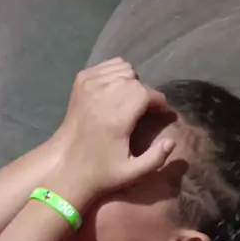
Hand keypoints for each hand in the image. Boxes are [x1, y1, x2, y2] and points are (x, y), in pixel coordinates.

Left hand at [54, 59, 175, 201]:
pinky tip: (115, 92)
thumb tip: (171, 141)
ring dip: (130, 82)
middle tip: (144, 110)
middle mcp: (103, 95)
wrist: (67, 167)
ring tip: (129, 100)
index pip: (146, 93)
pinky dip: (115, 74)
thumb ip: (156, 158)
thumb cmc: (102, 173)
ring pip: (122, 68)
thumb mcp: (132, 173)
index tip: (161, 112)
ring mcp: (89, 86)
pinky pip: (106, 66)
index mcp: (117, 117)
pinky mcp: (80, 82)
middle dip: (145, 93)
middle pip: (135, 80)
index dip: (158, 101)